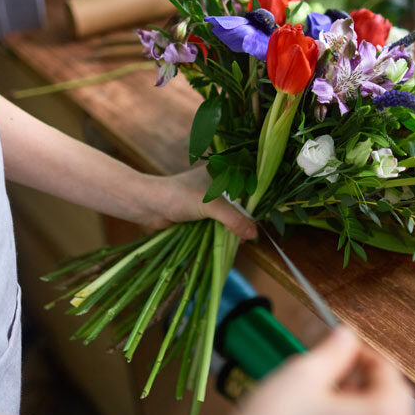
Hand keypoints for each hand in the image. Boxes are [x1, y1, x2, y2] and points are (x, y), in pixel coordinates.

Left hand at [142, 166, 256, 239]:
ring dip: (234, 227)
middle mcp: (217, 184)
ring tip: (242, 240)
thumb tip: (254, 234)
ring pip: (228, 214)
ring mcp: (207, 200)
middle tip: (252, 233)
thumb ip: (233, 219)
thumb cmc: (178, 196)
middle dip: (246, 218)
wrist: (147, 206)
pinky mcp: (199, 214)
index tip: (267, 214)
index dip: (258, 199)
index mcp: (221, 172)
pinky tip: (230, 241)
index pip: (247, 183)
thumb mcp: (211, 206)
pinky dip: (223, 232)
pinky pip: (217, 223)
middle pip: (240, 202)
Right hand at [197, 327, 414, 414]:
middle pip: (396, 403)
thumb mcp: (304, 372)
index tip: (341, 347)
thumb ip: (336, 349)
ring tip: (331, 402)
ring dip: (369, 411)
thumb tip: (348, 336)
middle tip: (336, 373)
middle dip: (370, 382)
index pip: (390, 372)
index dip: (364, 353)